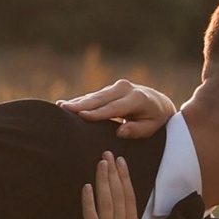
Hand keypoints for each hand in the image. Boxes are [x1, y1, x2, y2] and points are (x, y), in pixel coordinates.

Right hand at [60, 76, 175, 135]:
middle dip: (80, 103)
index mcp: (136, 99)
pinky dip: (81, 101)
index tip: (81, 116)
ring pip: (94, 96)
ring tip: (60, 106)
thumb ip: (137, 130)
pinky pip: (94, 96)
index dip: (97, 112)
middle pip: (99, 98)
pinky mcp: (110, 89)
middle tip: (62, 108)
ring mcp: (116, 87)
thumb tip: (120, 132)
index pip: (114, 107)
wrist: (158, 102)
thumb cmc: (154, 119)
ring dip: (77, 101)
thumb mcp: (151, 127)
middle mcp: (125, 89)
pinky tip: (67, 105)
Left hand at [79, 161, 143, 218]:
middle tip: (109, 154)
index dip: (125, 178)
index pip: (130, 198)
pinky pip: (91, 218)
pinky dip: (89, 201)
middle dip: (114, 173)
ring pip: (107, 203)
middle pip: (119, 196)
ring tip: (100, 163)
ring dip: (103, 181)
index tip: (121, 162)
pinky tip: (87, 187)